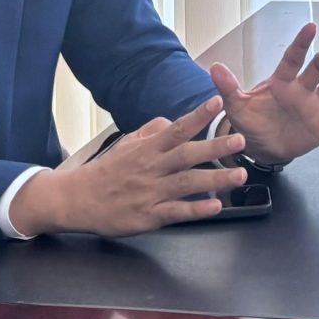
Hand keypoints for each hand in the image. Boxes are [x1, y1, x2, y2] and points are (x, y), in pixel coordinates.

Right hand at [11, 98, 247, 236]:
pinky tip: (216, 207)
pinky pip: (177, 212)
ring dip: (215, 179)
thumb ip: (151, 132)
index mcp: (147, 149)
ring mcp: (151, 192)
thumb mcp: (127, 144)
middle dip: (215, 147)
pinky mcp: (149, 216)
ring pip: (187, 184)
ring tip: (240, 176)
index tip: (218, 102)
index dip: (198, 115)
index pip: (177, 128)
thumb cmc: (106, 171)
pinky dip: (196, 210)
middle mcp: (152, 168)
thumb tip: (171, 121)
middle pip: (187, 155)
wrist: (78, 200)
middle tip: (240, 140)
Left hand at [209, 23, 318, 166]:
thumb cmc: (250, 124)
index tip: (311, 27)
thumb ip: (228, 88)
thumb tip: (214, 67)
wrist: (264, 149)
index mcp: (281, 81)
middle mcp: (302, 87)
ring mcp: (316, 102)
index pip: (293, 58)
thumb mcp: (237, 107)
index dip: (301, 43)